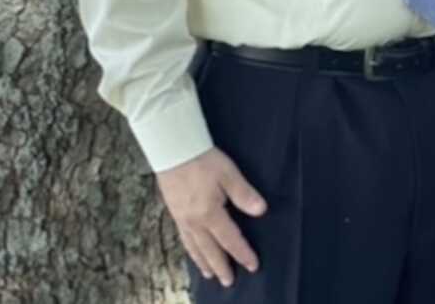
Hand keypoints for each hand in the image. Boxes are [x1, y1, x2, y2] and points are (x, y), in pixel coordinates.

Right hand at [157, 147, 267, 286]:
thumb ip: (244, 194)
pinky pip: (184, 239)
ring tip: (210, 274)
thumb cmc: (203, 160)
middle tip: (229, 282)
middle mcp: (195, 222)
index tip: (253, 266)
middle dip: (221, 267)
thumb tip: (261, 211)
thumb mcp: (229, 174)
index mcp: (210, 214)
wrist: (173, 151)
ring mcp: (182, 219)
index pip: (230, 239)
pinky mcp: (174, 212)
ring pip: (195, 248)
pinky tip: (192, 251)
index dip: (242, 253)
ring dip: (204, 262)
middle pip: (210, 250)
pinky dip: (190, 251)